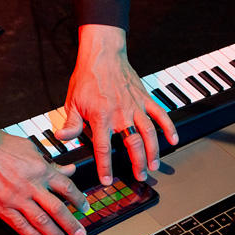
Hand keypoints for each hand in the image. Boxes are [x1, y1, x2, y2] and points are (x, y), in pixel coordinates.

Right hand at [0, 131, 89, 234]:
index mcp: (41, 170)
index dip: (78, 200)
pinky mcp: (1, 207)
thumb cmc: (2, 146)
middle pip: (57, 209)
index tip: (84, 209)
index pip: (66, 188)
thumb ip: (51, 164)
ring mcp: (16, 198)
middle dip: (71, 225)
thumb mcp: (31, 149)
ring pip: (41, 221)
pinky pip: (20, 225)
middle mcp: (31, 186)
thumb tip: (69, 170)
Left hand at [55, 24, 177, 184]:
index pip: (103, 147)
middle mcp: (120, 114)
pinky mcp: (145, 98)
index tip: (108, 180)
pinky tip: (173, 140)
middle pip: (132, 144)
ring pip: (149, 133)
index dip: (105, 166)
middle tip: (140, 177)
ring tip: (154, 165)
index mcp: (101, 116)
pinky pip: (160, 114)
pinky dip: (168, 127)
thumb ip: (71, 124)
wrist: (102, 54)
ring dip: (153, 151)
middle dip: (137, 163)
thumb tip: (62, 138)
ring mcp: (135, 106)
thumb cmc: (86, 78)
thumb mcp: (72, 102)